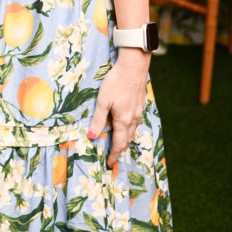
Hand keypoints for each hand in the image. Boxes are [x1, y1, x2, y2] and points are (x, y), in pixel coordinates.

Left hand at [87, 50, 149, 166]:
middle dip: (120, 149)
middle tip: (113, 156)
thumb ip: (98, 119)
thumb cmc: (116, 82)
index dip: (114, 155)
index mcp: (123, 121)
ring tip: (118, 143)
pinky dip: (130, 129)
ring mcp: (138, 111)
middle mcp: (133, 119)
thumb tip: (91, 136)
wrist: (133, 67)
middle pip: (127, 139)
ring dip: (126, 139)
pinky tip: (126, 124)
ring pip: (133, 131)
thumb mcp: (103, 101)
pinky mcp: (140, 104)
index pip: (119, 144)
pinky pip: (136, 122)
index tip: (109, 163)